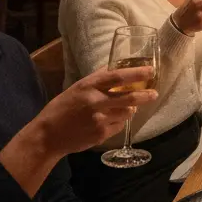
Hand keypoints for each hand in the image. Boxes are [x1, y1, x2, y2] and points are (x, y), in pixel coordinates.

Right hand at [32, 66, 158, 154]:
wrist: (47, 135)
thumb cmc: (63, 107)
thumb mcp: (78, 87)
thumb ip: (98, 78)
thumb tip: (117, 66)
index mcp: (89, 86)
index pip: (118, 77)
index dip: (137, 73)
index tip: (151, 71)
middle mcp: (96, 102)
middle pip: (129, 97)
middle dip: (145, 95)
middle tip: (154, 93)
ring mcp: (99, 120)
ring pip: (127, 113)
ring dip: (131, 109)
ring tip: (126, 107)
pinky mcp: (101, 135)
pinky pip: (119, 126)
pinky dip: (119, 122)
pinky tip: (110, 120)